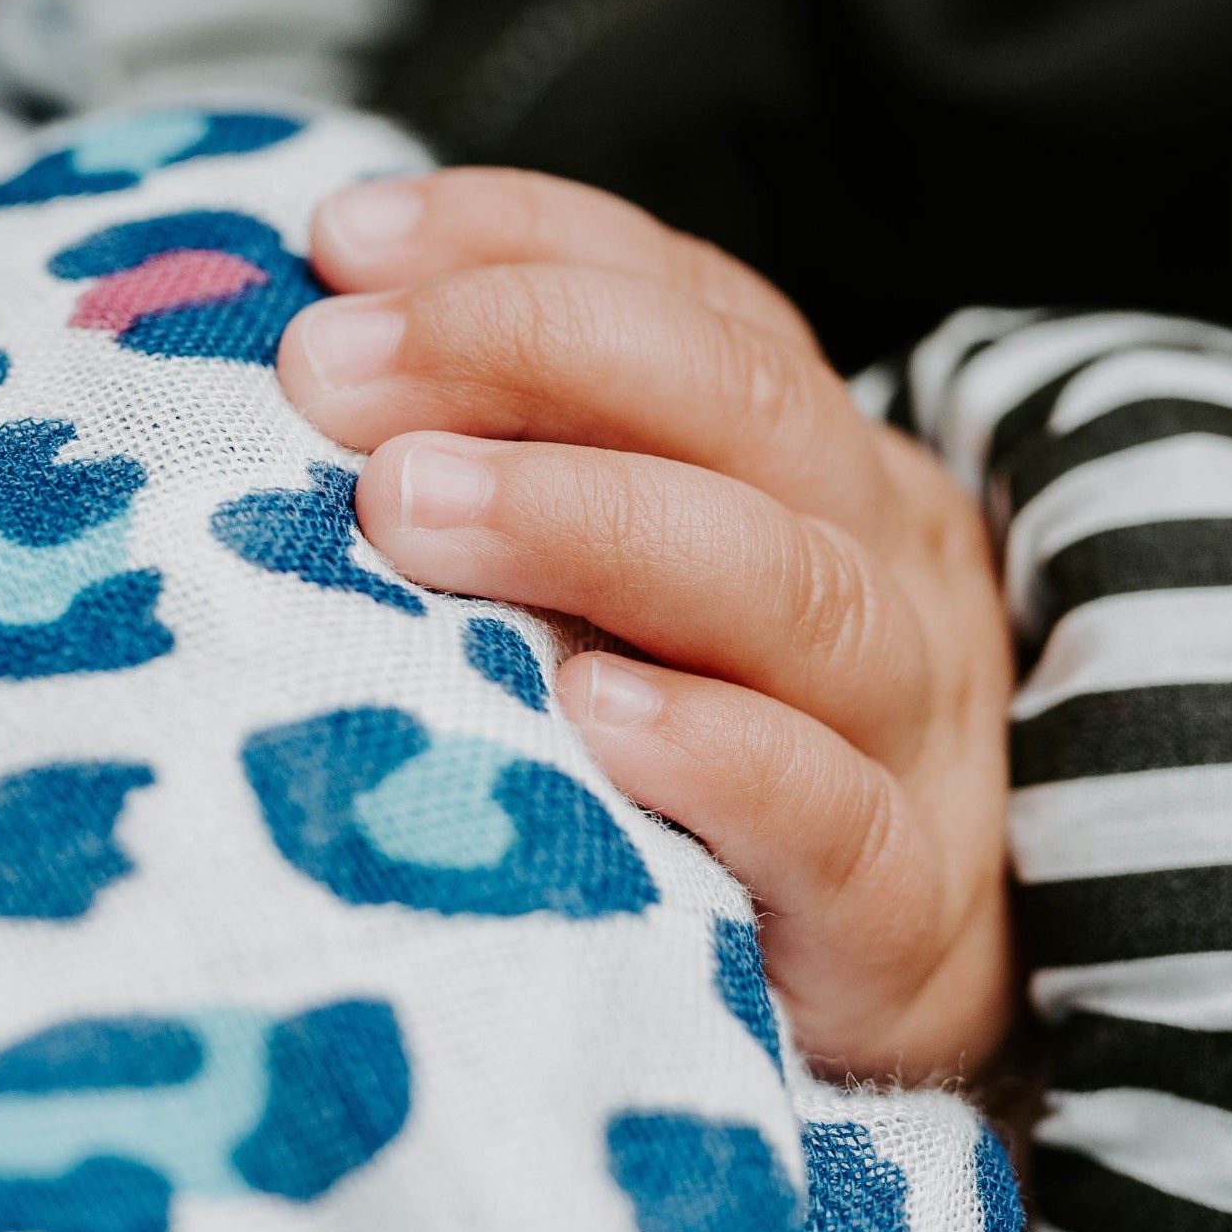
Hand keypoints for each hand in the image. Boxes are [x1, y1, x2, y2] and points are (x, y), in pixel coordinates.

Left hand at [277, 169, 1013, 1080]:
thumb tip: (322, 373)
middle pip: (745, 407)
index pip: (697, 303)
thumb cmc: (715, 763)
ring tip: (407, 506)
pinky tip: (589, 712)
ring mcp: (910, 735)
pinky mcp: (899, 911)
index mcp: (821, 468)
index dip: (524, 244)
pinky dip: (715, 749)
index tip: (342, 244)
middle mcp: (882, 567)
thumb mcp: (642, 589)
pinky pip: (831, 813)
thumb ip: (538, 479)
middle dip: (530, 351)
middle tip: (332, 376)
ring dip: (592, 519)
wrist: (895, 987)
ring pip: (792, 588)